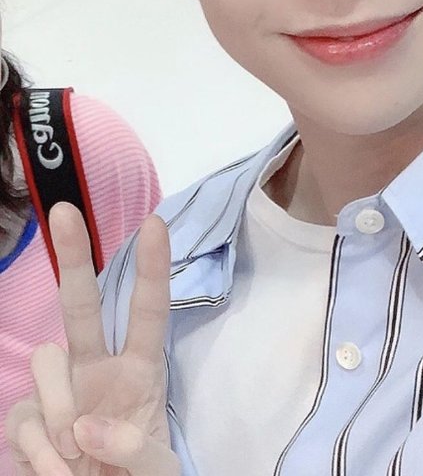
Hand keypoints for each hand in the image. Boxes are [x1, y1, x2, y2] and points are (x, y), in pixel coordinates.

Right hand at [5, 202, 179, 475]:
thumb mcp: (160, 470)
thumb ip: (139, 451)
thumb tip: (86, 427)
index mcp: (140, 371)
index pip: (149, 313)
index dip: (152, 268)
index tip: (155, 223)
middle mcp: (97, 368)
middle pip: (82, 304)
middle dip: (75, 257)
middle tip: (66, 211)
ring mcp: (61, 390)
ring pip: (45, 358)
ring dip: (59, 406)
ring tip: (76, 454)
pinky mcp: (29, 419)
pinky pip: (22, 415)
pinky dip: (39, 450)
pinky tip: (58, 470)